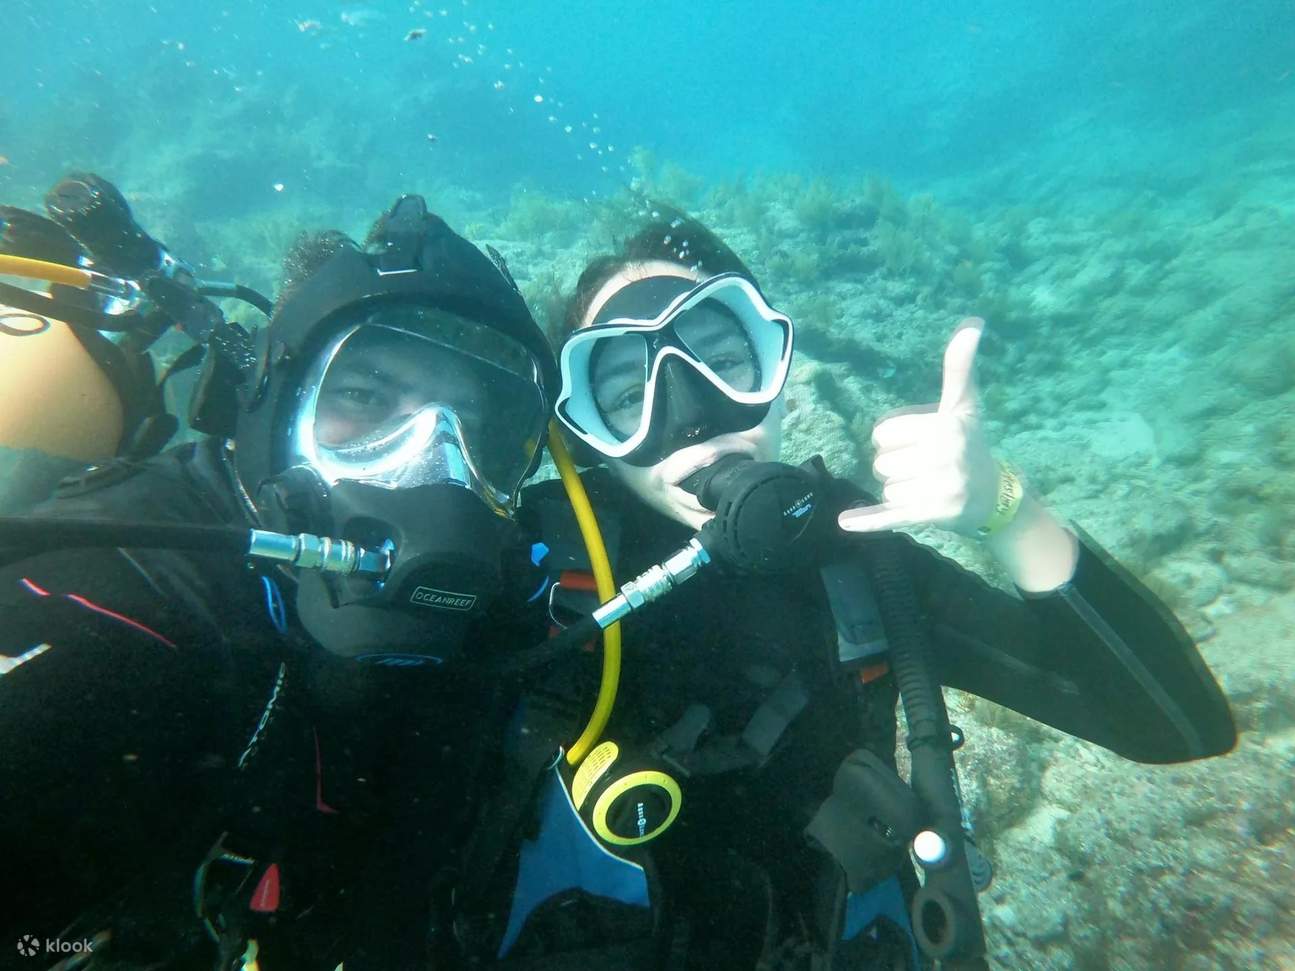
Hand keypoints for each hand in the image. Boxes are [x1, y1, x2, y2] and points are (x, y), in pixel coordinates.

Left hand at [838, 317, 1000, 536]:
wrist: (993, 498)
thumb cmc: (970, 444)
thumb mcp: (965, 405)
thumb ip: (960, 367)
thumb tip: (973, 323)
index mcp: (947, 425)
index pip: (883, 433)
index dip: (897, 439)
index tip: (924, 442)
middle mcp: (945, 457)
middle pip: (882, 461)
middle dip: (899, 465)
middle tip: (929, 468)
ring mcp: (937, 490)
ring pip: (885, 486)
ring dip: (899, 489)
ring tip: (928, 486)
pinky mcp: (927, 516)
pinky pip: (887, 515)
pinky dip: (867, 520)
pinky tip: (845, 522)